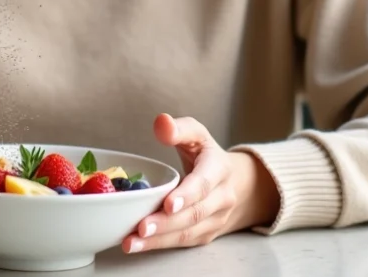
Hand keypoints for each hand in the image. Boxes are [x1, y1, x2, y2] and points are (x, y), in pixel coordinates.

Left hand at [123, 113, 279, 253]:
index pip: (205, 183)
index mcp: (219, 168)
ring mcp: (216, 219)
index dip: (188, 194)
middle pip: (195, 213)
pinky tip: (139, 245)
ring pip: (189, 233)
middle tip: (141, 228)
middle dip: (167, 223)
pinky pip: (184, 242)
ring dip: (160, 240)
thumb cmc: (207, 156)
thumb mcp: (196, 135)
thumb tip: (161, 123)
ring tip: (132, 242)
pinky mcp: (206, 234)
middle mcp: (223, 197)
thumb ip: (179, 128)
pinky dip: (160, 245)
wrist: (235, 183)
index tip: (168, 204)